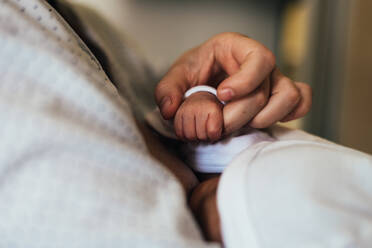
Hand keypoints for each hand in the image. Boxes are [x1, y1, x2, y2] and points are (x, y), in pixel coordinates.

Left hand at [155, 32, 311, 133]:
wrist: (205, 78)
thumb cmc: (196, 71)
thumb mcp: (177, 75)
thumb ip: (168, 90)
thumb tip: (171, 110)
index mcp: (236, 47)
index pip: (258, 58)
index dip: (244, 81)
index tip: (222, 95)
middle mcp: (259, 62)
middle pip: (265, 90)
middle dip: (240, 114)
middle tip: (218, 127)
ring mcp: (273, 79)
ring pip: (289, 96)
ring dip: (266, 117)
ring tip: (242, 126)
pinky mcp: (279, 95)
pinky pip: (301, 101)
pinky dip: (289, 114)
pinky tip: (263, 121)